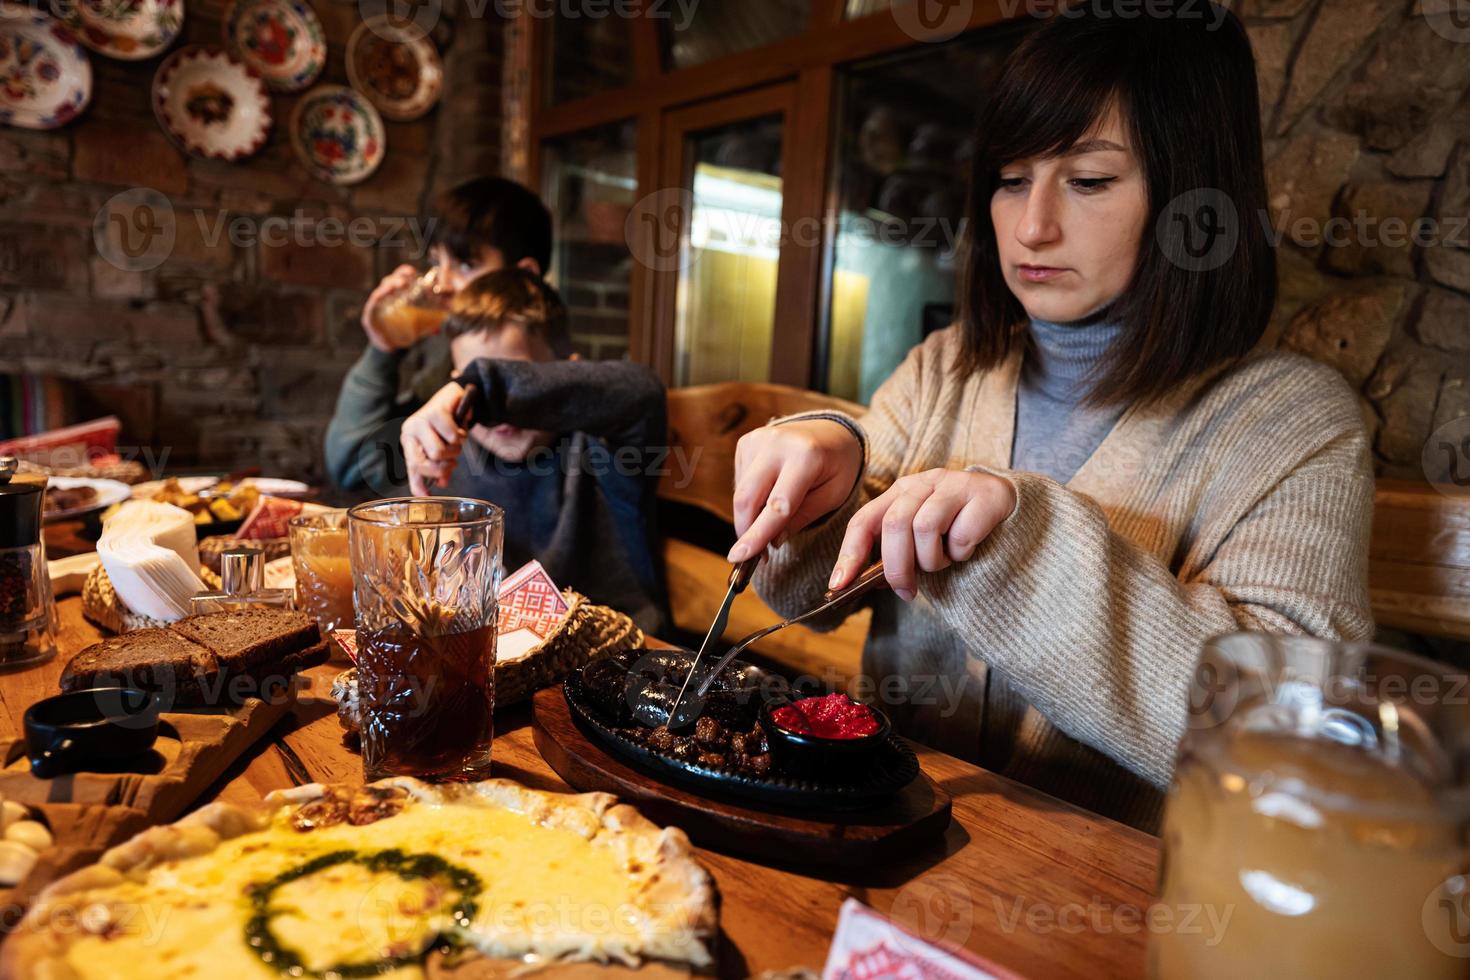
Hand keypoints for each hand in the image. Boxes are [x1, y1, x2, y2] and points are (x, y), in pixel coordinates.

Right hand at [361, 264, 420, 351]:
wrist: (389, 350)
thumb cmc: (402, 334)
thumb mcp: (417, 328)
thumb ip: (428, 326)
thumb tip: (439, 329)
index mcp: (395, 297)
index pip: (398, 280)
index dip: (403, 273)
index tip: (413, 271)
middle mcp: (384, 299)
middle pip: (388, 282)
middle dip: (398, 277)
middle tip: (408, 276)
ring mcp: (376, 307)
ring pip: (380, 291)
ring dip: (390, 286)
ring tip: (400, 284)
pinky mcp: (369, 317)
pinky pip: (372, 304)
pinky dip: (377, 298)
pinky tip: (382, 295)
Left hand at [401, 382, 467, 494]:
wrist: (456, 399)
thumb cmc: (446, 426)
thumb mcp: (441, 447)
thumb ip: (437, 467)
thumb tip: (439, 485)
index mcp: (409, 442)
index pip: (412, 467)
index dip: (419, 484)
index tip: (427, 495)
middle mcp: (410, 431)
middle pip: (426, 463)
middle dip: (446, 465)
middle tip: (453, 458)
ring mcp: (420, 420)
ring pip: (439, 451)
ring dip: (455, 450)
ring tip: (457, 441)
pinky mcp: (435, 412)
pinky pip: (451, 436)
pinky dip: (461, 436)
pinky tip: (460, 429)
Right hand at [728, 420, 863, 561]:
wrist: (832, 432)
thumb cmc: (837, 467)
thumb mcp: (833, 496)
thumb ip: (802, 518)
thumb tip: (772, 541)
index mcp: (805, 457)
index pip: (776, 505)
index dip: (757, 534)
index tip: (739, 557)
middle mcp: (777, 443)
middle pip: (747, 498)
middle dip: (746, 531)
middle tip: (753, 555)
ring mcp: (758, 439)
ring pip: (740, 493)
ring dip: (749, 517)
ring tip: (770, 523)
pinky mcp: (746, 442)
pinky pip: (740, 482)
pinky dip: (750, 499)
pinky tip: (768, 497)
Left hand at [829, 469, 1015, 601]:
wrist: (1010, 504)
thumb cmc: (958, 524)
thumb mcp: (921, 535)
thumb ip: (895, 552)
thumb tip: (860, 582)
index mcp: (901, 491)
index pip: (865, 519)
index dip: (849, 553)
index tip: (839, 585)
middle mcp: (925, 483)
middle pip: (894, 524)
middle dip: (897, 567)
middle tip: (907, 591)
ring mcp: (956, 485)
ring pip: (925, 527)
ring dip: (932, 559)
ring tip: (944, 562)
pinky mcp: (986, 496)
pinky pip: (962, 534)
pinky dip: (961, 553)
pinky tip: (968, 551)